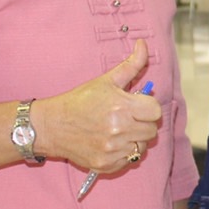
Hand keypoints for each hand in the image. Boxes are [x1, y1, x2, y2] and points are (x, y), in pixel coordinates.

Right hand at [44, 41, 161, 173]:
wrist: (53, 126)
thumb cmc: (79, 101)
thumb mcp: (105, 80)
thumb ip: (131, 65)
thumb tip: (143, 44)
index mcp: (122, 107)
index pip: (155, 111)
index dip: (148, 107)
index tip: (136, 106)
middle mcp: (119, 130)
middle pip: (152, 130)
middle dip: (142, 123)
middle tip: (127, 118)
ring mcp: (113, 149)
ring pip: (142, 147)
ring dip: (135, 139)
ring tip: (119, 131)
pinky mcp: (107, 164)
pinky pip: (128, 161)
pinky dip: (123, 154)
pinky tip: (111, 143)